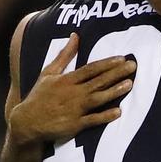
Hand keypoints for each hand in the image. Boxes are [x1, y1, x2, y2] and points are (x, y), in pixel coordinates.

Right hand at [8, 33, 135, 146]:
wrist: (27, 122)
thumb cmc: (39, 95)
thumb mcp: (48, 72)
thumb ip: (64, 55)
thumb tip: (75, 36)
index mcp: (66, 80)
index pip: (90, 69)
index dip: (106, 63)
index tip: (121, 58)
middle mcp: (72, 93)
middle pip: (98, 81)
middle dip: (116, 73)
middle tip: (133, 66)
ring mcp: (74, 109)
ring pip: (97, 98)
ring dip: (114, 91)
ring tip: (129, 84)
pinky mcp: (75, 125)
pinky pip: (93, 120)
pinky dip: (105, 116)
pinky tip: (118, 111)